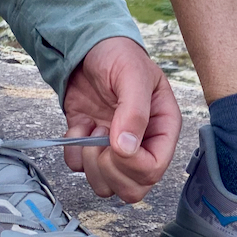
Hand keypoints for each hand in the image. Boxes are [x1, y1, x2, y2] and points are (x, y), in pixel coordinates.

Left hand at [62, 36, 180, 202]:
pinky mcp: (91, 146)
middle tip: (101, 137)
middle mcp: (143, 145)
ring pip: (106, 186)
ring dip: (90, 163)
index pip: (154, 169)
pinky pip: (79, 169)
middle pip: (132, 188)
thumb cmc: (119, 56)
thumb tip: (126, 148)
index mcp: (163, 129)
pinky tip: (81, 125)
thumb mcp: (132, 75)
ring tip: (93, 129)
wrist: (89, 48)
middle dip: (109, 168)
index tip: (115, 142)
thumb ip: (134, 111)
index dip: (132, 165)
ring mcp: (116, 149)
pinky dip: (73, 151)